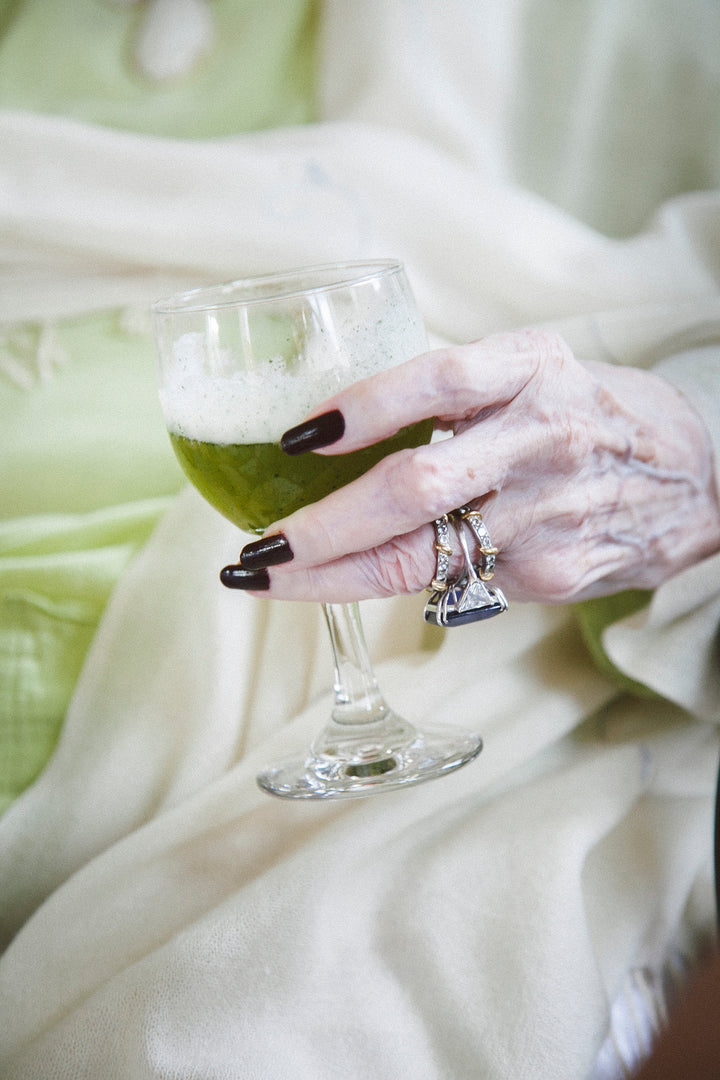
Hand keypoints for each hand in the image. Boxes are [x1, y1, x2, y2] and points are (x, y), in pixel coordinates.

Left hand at [228, 329, 719, 603]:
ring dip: (332, 577)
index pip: (438, 380)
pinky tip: (350, 581)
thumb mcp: (535, 371)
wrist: (699, 476)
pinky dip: (391, 585)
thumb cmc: (592, 413)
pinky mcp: (552, 574)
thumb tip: (338, 425)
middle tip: (255, 550)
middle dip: (322, 528)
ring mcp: (549, 514)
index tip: (294, 437)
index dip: (362, 407)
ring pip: (421, 558)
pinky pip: (453, 583)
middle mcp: (544, 438)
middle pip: (416, 486)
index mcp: (533, 368)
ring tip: (266, 578)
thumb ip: (458, 390)